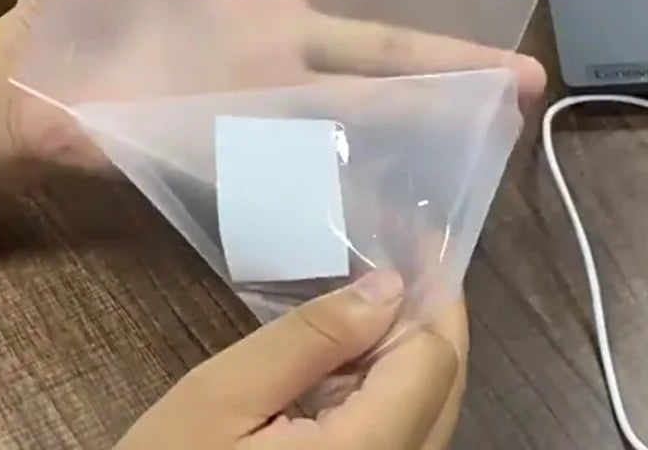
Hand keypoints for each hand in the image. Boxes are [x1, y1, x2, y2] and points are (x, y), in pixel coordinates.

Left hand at [2, 0, 543, 165]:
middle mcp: (275, 38)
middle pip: (380, 47)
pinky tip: (398, 206)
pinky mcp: (230, 145)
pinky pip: (299, 164)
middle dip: (451, 58)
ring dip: (422, 123)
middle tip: (524, 72)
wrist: (32, 81)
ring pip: (356, 109)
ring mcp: (257, 95)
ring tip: (491, 133)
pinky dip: (344, 184)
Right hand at [116, 270, 466, 449]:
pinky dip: (389, 384)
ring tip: (377, 291)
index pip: (431, 363)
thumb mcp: (226, 393)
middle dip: (429, 316)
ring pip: (430, 412)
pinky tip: (356, 352)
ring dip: (410, 347)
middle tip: (403, 251)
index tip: (412, 239)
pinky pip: (402, 433)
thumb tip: (388, 287)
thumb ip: (310, 340)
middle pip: (443, 388)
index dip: (428, 297)